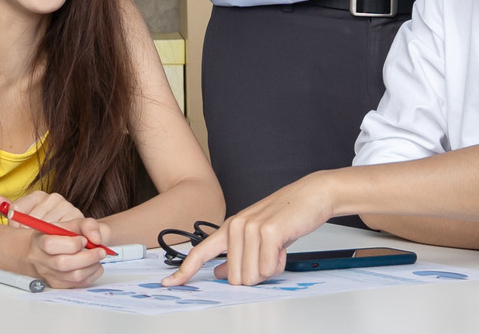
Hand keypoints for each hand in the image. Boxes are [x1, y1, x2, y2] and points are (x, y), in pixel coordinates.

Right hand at [6, 190, 107, 287]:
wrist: (49, 251)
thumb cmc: (61, 235)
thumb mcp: (72, 223)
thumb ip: (87, 225)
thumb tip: (97, 238)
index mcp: (39, 241)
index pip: (50, 245)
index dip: (71, 244)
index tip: (84, 240)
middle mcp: (40, 260)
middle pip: (62, 263)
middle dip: (87, 257)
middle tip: (101, 251)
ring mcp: (48, 275)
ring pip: (72, 276)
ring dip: (91, 267)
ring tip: (99, 257)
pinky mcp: (57, 285)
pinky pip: (77, 284)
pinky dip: (91, 275)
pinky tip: (95, 266)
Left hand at [163, 171, 337, 285]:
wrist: (311, 195)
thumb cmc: (284, 216)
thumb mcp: (254, 234)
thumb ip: (233, 253)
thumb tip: (219, 273)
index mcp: (229, 228)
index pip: (199, 253)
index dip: (183, 271)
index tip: (168, 284)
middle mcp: (235, 227)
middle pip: (234, 278)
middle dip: (254, 276)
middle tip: (268, 256)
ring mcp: (250, 228)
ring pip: (251, 277)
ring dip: (269, 270)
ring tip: (277, 248)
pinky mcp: (268, 233)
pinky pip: (269, 269)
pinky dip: (280, 264)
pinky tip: (284, 246)